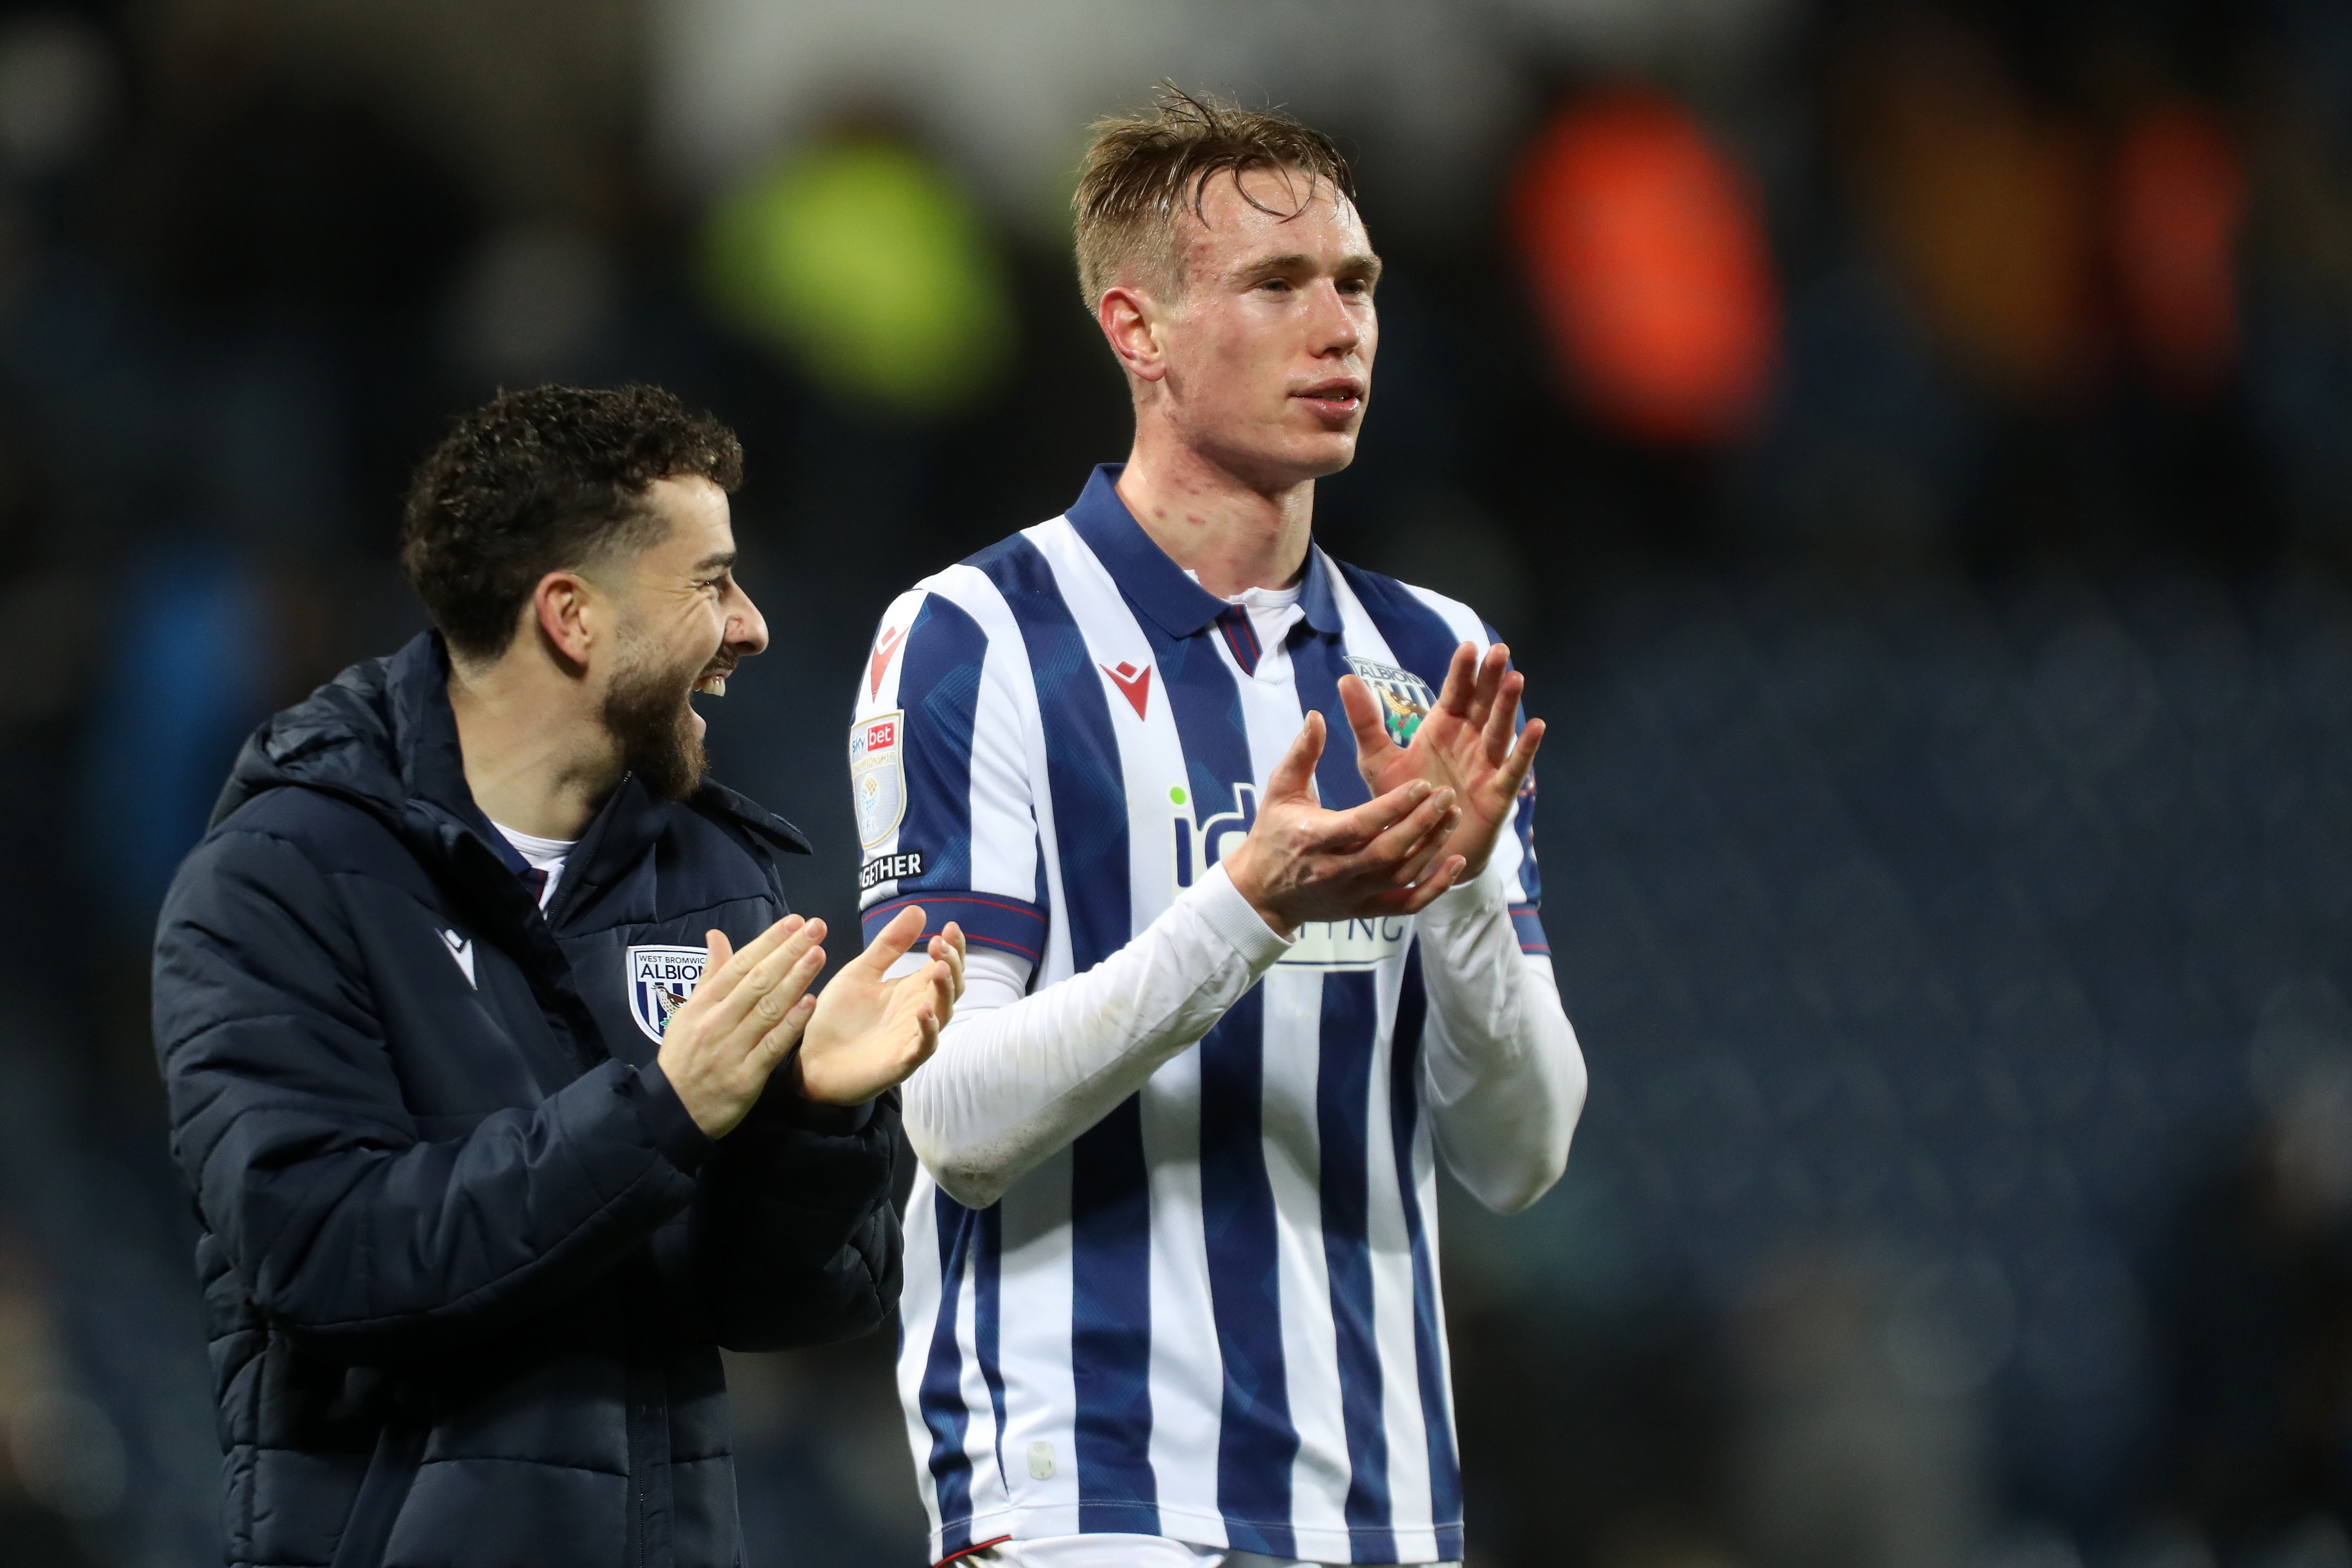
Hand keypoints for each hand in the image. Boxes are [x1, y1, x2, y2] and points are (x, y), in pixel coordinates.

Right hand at [657, 914, 826, 1138]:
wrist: (673, 1110)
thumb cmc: (685, 1057)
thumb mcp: (689, 1014)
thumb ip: (709, 975)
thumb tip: (716, 936)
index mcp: (704, 1004)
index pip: (740, 965)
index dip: (768, 942)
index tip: (794, 922)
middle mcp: (717, 1022)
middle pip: (757, 981)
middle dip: (788, 952)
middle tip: (816, 928)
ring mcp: (732, 1049)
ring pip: (767, 1009)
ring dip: (795, 980)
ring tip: (818, 955)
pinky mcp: (746, 1077)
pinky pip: (772, 1046)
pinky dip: (791, 1025)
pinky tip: (810, 1004)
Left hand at [796, 909, 967, 1105]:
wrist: (812, 1060)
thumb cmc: (838, 1018)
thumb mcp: (861, 972)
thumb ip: (889, 945)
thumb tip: (919, 909)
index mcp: (911, 989)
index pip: (944, 965)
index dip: (953, 947)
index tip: (948, 927)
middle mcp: (918, 1011)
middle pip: (951, 986)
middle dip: (952, 964)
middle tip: (940, 945)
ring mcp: (913, 1037)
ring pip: (943, 1013)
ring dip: (944, 990)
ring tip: (939, 969)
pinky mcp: (902, 1061)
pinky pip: (924, 1046)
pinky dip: (928, 1029)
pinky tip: (922, 1011)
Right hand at [1221, 709, 1466, 937]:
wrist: (1261, 894)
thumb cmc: (1272, 834)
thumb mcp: (1279, 791)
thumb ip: (1302, 754)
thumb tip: (1316, 716)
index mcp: (1313, 838)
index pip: (1360, 824)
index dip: (1394, 806)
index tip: (1422, 784)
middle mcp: (1334, 871)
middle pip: (1387, 851)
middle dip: (1421, 824)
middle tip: (1447, 796)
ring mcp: (1351, 895)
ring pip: (1400, 875)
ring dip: (1431, 848)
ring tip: (1453, 816)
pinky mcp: (1363, 911)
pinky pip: (1405, 905)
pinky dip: (1434, 888)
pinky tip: (1457, 863)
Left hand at [1341, 641, 1542, 880]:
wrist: (1418, 852)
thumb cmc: (1403, 803)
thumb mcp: (1377, 760)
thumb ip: (1365, 722)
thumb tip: (1345, 678)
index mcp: (1441, 728)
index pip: (1454, 693)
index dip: (1462, 672)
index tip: (1468, 647)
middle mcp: (1467, 741)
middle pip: (1481, 704)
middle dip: (1490, 678)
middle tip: (1499, 651)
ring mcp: (1485, 765)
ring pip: (1498, 730)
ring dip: (1507, 706)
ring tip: (1515, 678)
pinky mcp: (1497, 792)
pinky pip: (1513, 768)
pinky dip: (1525, 749)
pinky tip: (1536, 726)